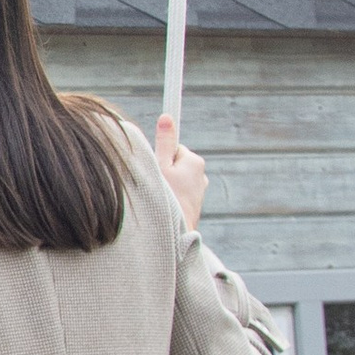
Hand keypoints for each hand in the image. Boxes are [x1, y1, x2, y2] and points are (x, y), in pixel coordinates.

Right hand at [155, 113, 206, 230]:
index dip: (161, 155)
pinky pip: (179, 193)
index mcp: (194, 162)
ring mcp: (199, 191)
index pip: (174, 148)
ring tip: (159, 198)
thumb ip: (164, 142)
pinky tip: (165, 207)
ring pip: (176, 179)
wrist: (174, 236)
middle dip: (162, 171)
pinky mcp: (195, 204)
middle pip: (175, 163)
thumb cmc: (166, 200)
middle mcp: (201, 175)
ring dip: (166, 185)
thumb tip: (167, 118)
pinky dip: (171, 197)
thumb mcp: (159, 167)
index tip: (156, 157)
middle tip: (153, 183)